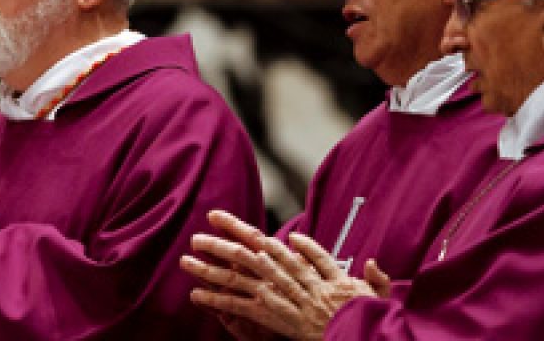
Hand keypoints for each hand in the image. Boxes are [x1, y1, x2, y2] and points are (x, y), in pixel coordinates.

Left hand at [181, 211, 383, 340]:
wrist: (355, 328)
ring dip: (209, 269)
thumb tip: (316, 244)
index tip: (215, 216)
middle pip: (243, 253)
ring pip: (235, 277)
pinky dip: (216, 300)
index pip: (261, 239)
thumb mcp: (356, 283)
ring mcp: (274, 295)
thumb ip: (335, 264)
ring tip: (186, 261)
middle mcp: (282, 274)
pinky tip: (197, 295)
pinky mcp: (270, 316)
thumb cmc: (356, 309)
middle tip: (195, 236)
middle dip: (218, 243)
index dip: (236, 226)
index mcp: (296, 263)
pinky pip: (238, 307)